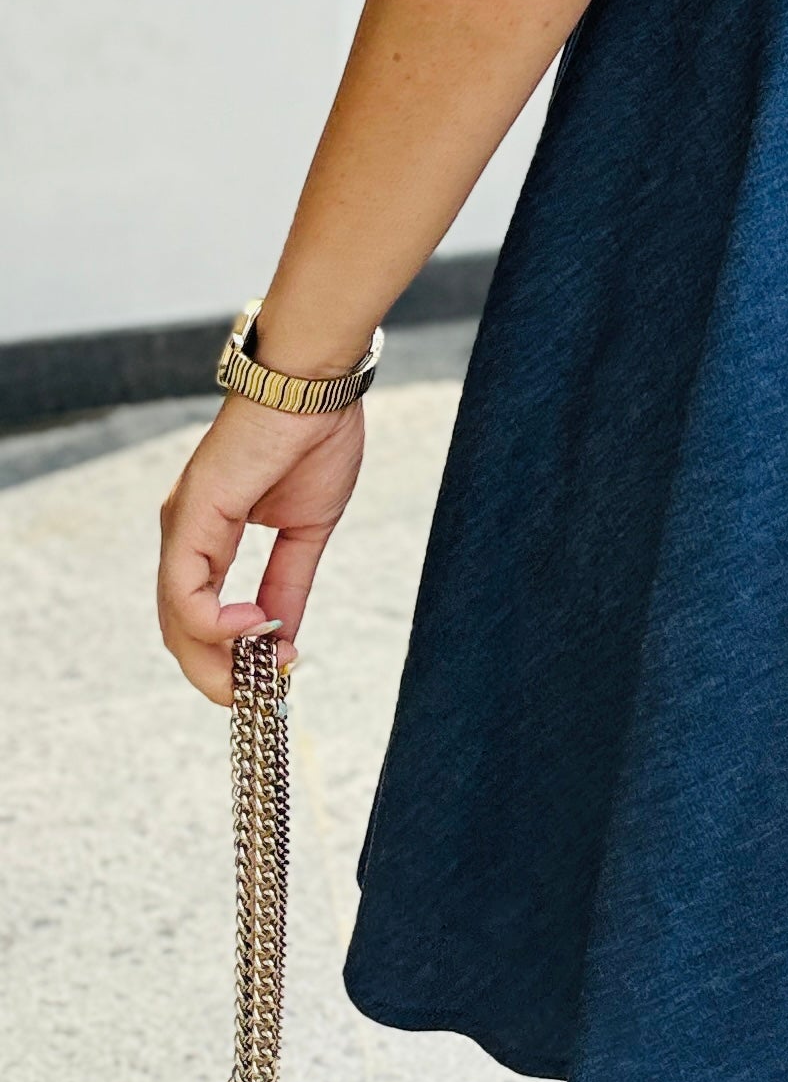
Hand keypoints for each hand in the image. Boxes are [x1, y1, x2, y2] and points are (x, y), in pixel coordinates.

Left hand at [157, 391, 365, 703]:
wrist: (316, 384)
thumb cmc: (315, 439)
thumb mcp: (307, 530)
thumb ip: (289, 584)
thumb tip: (283, 641)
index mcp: (208, 536)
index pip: (201, 616)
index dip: (230, 657)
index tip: (274, 676)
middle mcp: (185, 534)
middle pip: (180, 629)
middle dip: (217, 673)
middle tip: (258, 696)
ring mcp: (183, 525)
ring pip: (176, 618)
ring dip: (215, 659)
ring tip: (260, 672)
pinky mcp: (190, 515)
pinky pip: (184, 589)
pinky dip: (213, 622)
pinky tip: (253, 626)